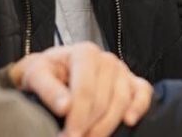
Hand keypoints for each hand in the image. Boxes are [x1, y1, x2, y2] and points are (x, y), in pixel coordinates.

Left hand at [7, 43, 152, 136]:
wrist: (54, 69)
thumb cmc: (47, 72)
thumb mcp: (37, 75)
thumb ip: (48, 89)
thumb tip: (64, 107)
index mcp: (85, 53)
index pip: (85, 89)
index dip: (77, 116)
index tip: (68, 135)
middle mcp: (107, 59)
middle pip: (103, 99)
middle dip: (89, 125)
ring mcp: (122, 70)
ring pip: (122, 101)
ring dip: (106, 125)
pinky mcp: (133, 82)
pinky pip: (144, 94)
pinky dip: (139, 108)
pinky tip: (129, 121)